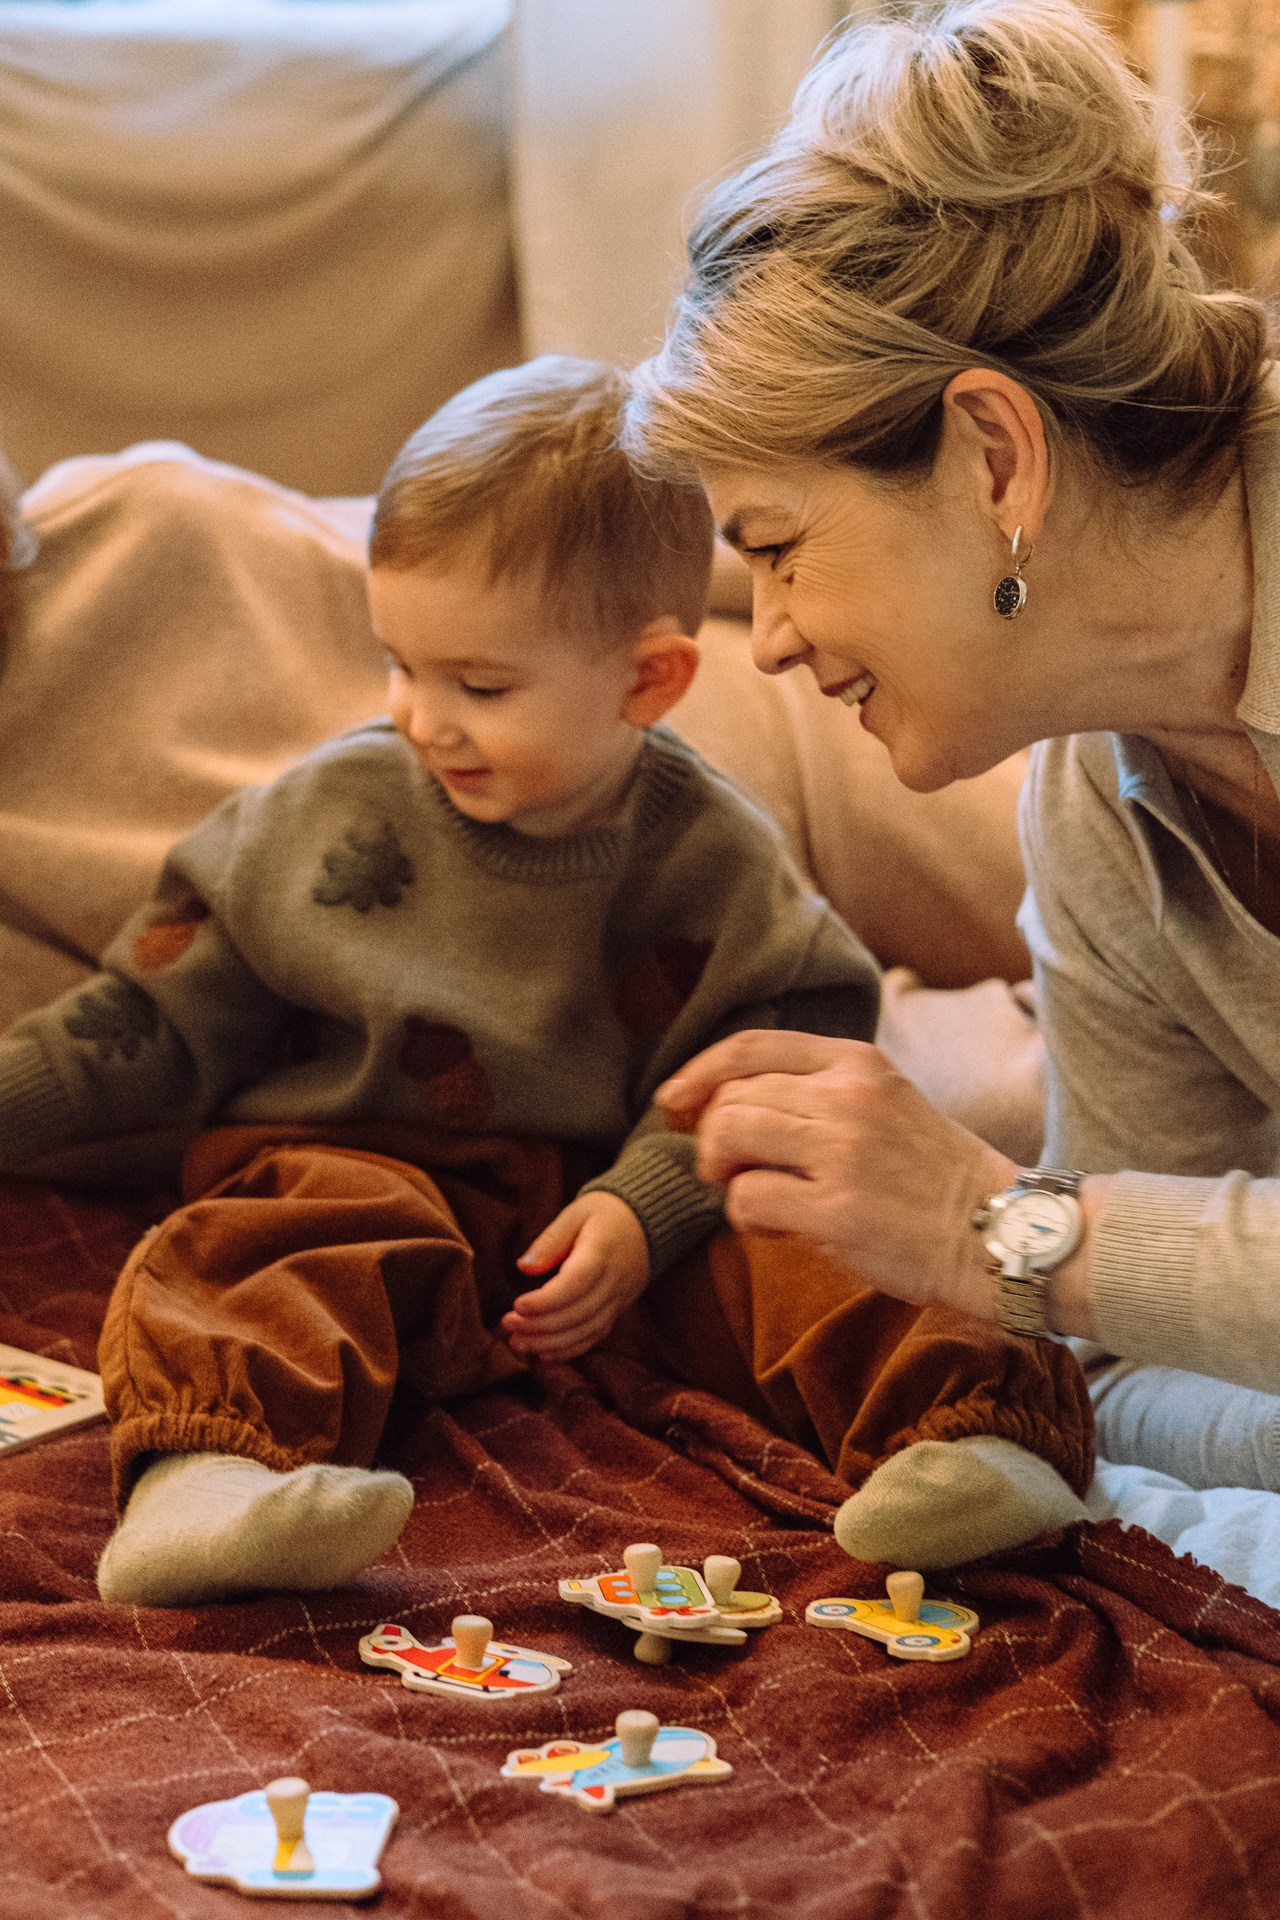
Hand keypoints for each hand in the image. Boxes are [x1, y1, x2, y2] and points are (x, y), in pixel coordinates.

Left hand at [503, 1191, 650, 1360]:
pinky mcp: (619, 1309)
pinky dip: (570, 1348)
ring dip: (550, 1342)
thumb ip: (550, 1240)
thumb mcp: (576, 1213)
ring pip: (587, 1330)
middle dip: (540, 1326)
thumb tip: (524, 1268)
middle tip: (508, 1325)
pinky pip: (596, 1336)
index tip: (517, 1306)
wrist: (647, 1223)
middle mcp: (615, 1280)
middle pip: (579, 1313)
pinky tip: (543, 1351)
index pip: (575, 1284)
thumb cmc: (604, 1214)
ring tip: (518, 1342)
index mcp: (602, 1252)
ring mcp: (620, 1299)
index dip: (545, 1301)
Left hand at [658, 1030, 1017, 1318]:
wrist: (1003, 1232)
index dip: (698, 1074)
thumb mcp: (885, 1104)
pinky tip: (777, 1228)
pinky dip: (745, 1217)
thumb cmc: (934, 1179)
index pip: (750, 1046)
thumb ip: (816, 1094)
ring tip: (753, 1195)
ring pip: (728, 1137)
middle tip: (731, 1172)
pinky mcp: (837, 1211)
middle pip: (730, 1098)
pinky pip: (746, 1199)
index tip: (674, 1102)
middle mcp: (848, 1097)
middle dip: (712, 1138)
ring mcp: (843, 1153)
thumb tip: (717, 1104)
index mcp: (858, 1063)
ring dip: (723, 1173)